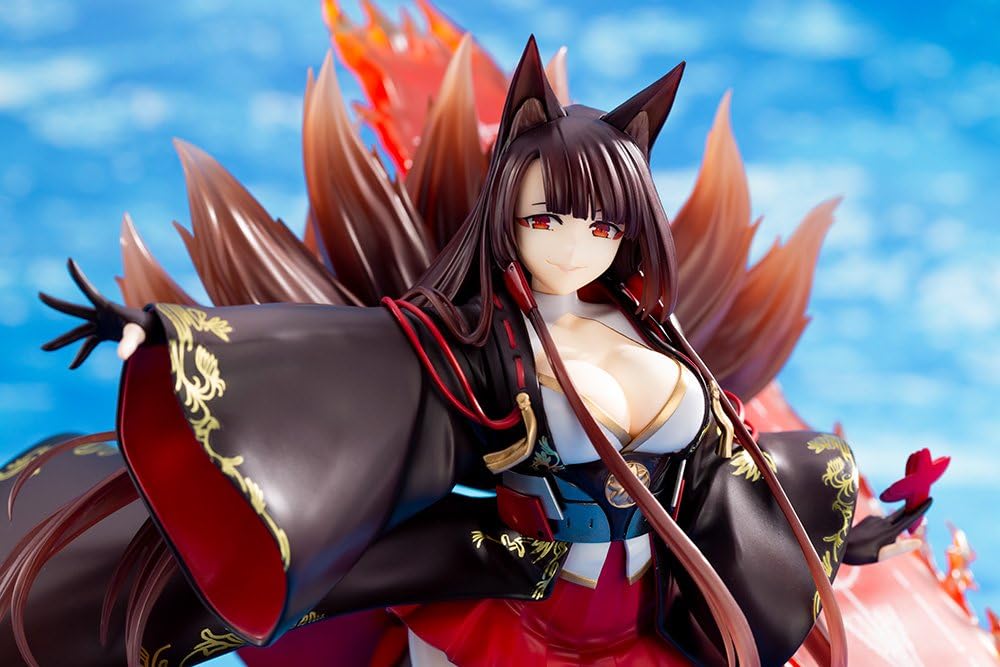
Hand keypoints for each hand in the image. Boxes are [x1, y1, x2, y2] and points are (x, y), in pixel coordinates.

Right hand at [39, 259, 158, 368]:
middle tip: (40, 295)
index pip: (89, 291)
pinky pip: (88, 345)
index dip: (78, 277)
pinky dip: (81, 355)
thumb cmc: (146, 328)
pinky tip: (72, 367)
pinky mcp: (103, 334)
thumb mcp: (138, 334)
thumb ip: (130, 343)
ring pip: (77, 333)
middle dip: (57, 304)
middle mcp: (100, 314)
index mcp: (107, 307)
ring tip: (44, 349)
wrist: (153, 330)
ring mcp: (100, 324)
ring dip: (61, 341)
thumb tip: (121, 357)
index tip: (69, 260)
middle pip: (75, 310)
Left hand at [843, 498, 931, 564]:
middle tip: (925, 499)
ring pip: (891, 520)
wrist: (839, 546)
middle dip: (913, 508)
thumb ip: (900, 548)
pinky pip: (881, 523)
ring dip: (898, 520)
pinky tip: (878, 536)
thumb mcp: (881, 555)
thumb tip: (919, 542)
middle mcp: (883, 522)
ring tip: (899, 524)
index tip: (931, 498)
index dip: (921, 508)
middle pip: (902, 513)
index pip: (909, 518)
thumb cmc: (860, 554)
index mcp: (889, 530)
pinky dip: (886, 526)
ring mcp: (874, 520)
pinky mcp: (867, 520)